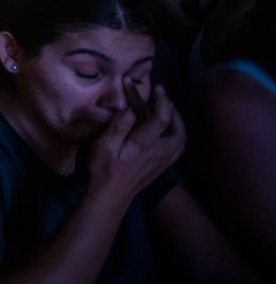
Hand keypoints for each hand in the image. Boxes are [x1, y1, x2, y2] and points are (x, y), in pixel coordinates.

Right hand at [87, 84, 185, 204]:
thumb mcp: (104, 147)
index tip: (156, 87)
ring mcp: (163, 161)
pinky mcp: (162, 167)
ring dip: (178, 122)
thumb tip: (130, 110)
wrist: (111, 196)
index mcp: (144, 144)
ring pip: (181, 139)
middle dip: (173, 110)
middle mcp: (159, 151)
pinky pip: (178, 149)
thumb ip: (117, 127)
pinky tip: (168, 132)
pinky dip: (177, 135)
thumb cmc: (104, 170)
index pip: (161, 118)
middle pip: (178, 128)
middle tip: (163, 97)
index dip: (162, 100)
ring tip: (168, 111)